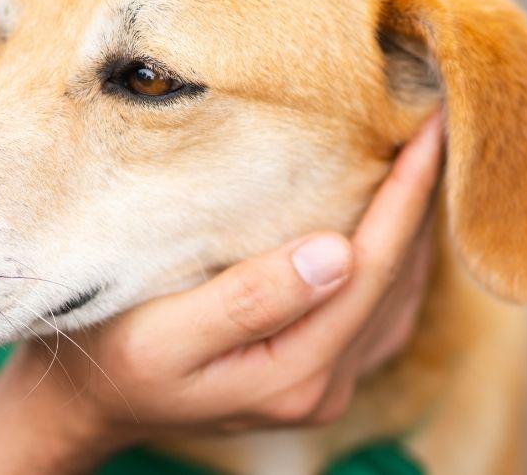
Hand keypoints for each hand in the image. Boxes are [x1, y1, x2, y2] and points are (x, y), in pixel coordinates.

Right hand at [0, 114, 443, 473]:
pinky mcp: (316, 376)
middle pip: (398, 281)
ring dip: (414, 227)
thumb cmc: (110, 356)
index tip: (433, 127)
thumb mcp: (163, 331)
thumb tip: (339, 252)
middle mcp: (323, 386)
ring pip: (397, 297)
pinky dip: (396, 260)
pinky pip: (381, 313)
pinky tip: (394, 219)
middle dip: (422, 201)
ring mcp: (325, 386)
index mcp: (294, 373)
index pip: (372, 268)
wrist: (88, 406)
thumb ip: (251, 299)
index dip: (407, 196)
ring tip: (424, 157)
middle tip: (438, 121)